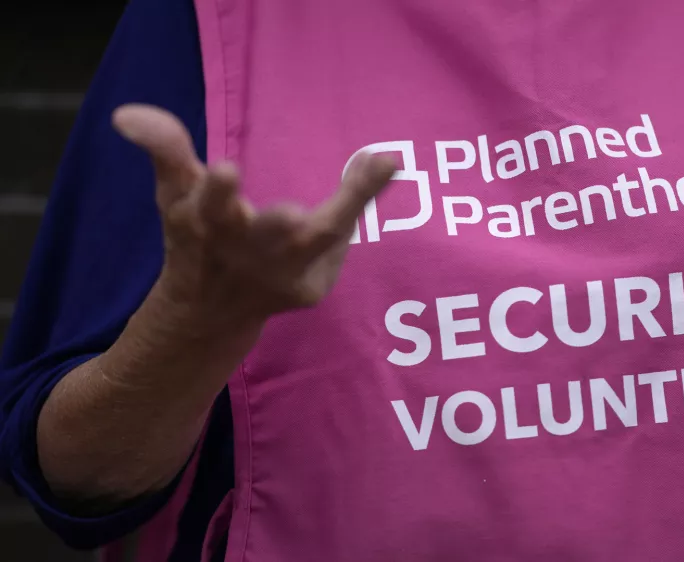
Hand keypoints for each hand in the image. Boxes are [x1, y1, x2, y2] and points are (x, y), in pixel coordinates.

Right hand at [112, 104, 395, 332]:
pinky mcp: (310, 288)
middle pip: (269, 238)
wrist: (211, 313)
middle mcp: (246, 256)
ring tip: (381, 164)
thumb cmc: (195, 237)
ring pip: (322, 238)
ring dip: (351, 202)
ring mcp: (283, 277)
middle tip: (296, 210)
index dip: (214, 192)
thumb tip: (128, 115)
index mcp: (205, 227)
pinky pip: (339, 244)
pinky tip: (379, 170)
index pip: (206, 207)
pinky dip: (359, 204)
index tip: (225, 170)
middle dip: (280, 224)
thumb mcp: (174, 193)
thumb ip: (163, 150)